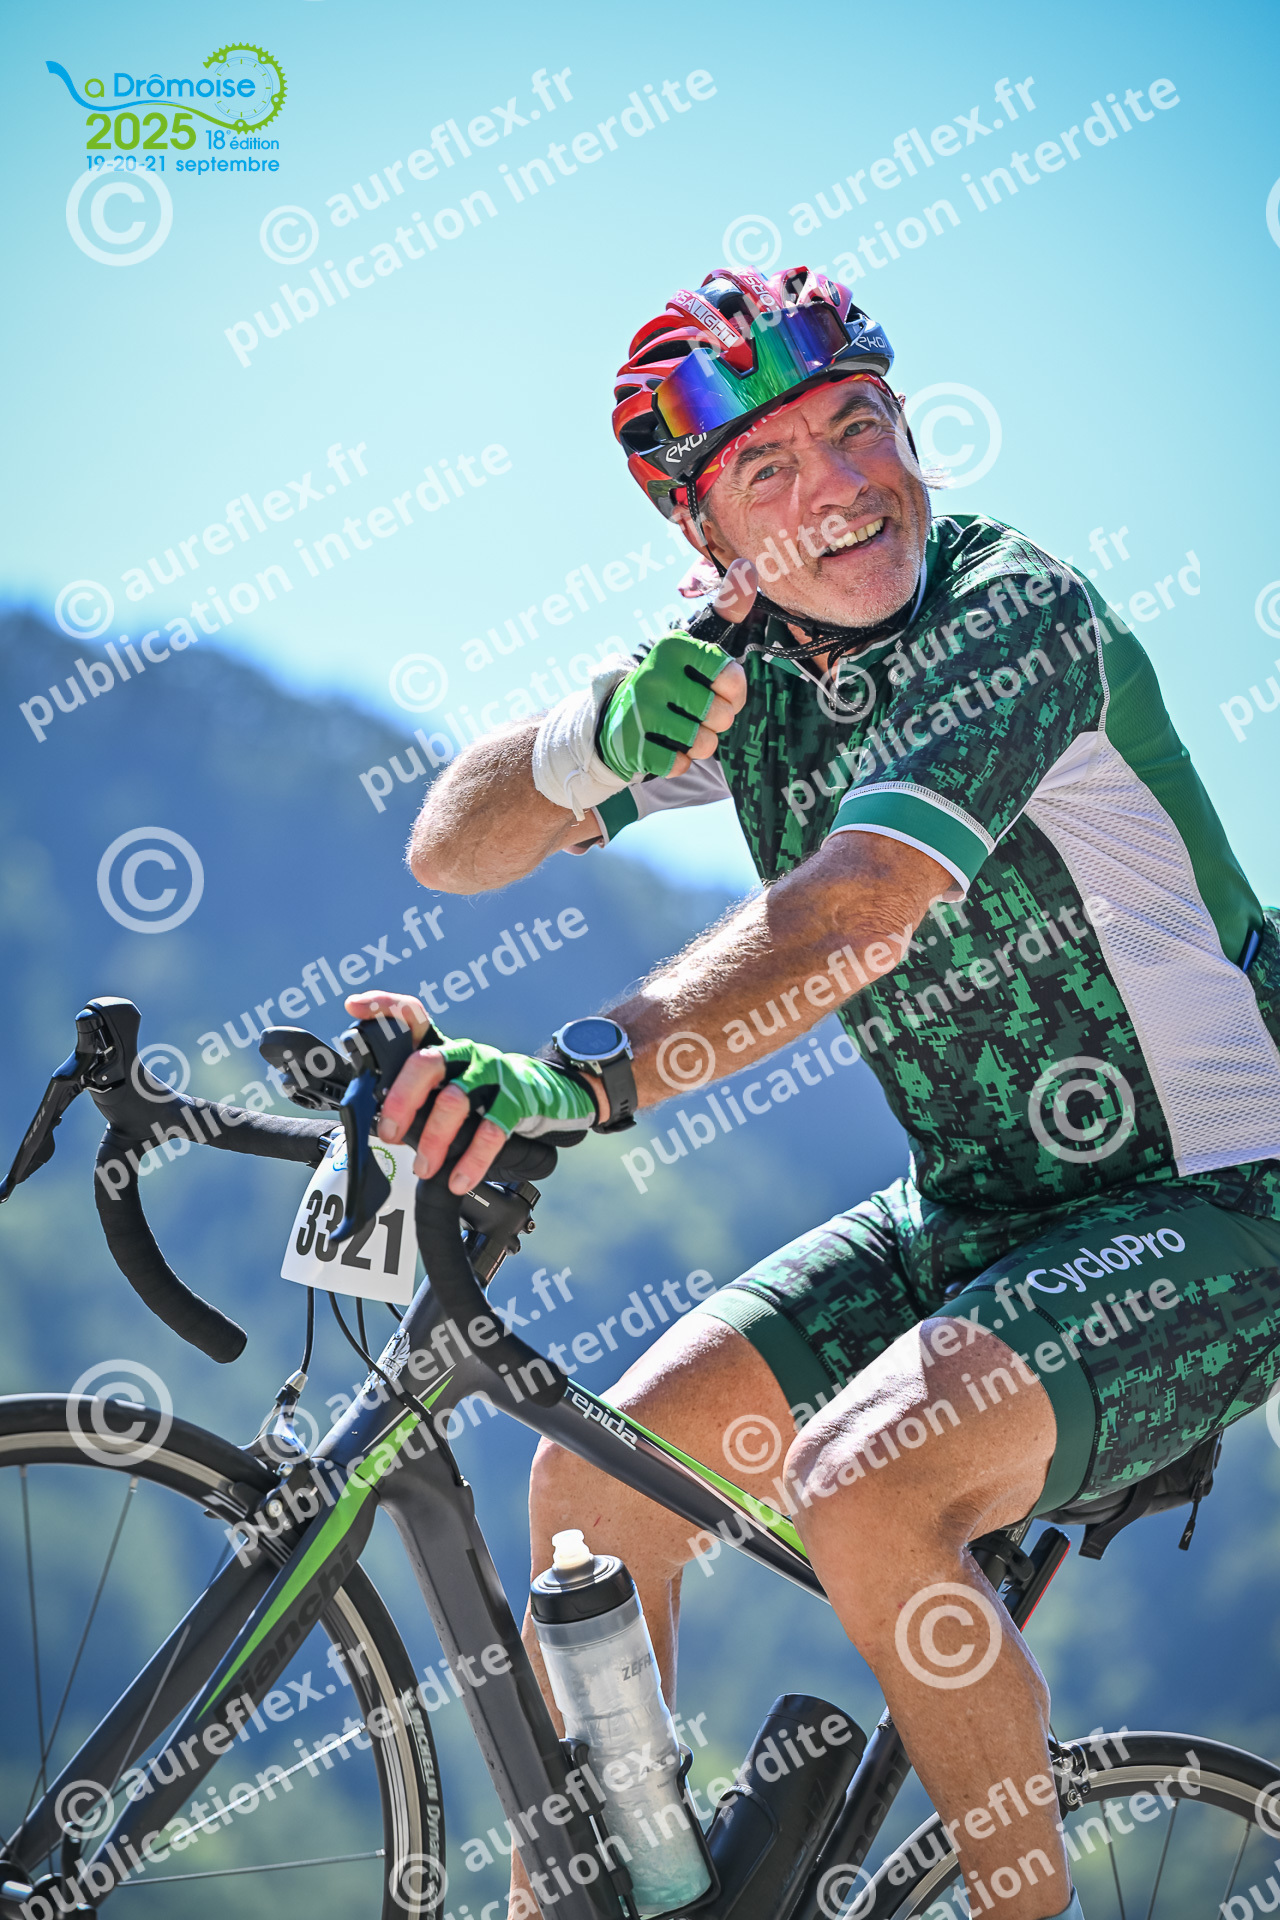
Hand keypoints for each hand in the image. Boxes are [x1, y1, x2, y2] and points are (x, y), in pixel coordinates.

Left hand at [344, 993, 599, 1192]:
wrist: (547, 1095)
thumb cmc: (485, 1094)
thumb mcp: (451, 1085)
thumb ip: (417, 1096)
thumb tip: (377, 1127)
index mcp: (444, 1047)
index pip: (413, 1016)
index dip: (384, 1006)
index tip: (354, 1008)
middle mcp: (465, 1054)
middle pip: (426, 1062)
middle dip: (401, 1099)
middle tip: (388, 1131)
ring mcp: (493, 1073)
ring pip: (455, 1100)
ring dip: (434, 1139)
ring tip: (423, 1167)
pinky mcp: (518, 1099)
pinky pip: (491, 1131)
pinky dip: (473, 1160)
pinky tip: (459, 1179)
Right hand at [597, 560, 752, 780]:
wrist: (617, 717)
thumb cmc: (672, 679)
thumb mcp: (697, 642)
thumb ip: (727, 607)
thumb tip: (748, 567)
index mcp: (675, 647)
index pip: (732, 678)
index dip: (734, 692)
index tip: (719, 688)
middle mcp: (655, 674)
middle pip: (721, 716)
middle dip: (717, 721)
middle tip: (697, 711)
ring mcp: (640, 711)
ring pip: (703, 743)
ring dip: (699, 743)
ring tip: (681, 728)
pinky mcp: (632, 745)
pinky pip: (679, 764)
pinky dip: (678, 760)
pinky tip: (664, 744)